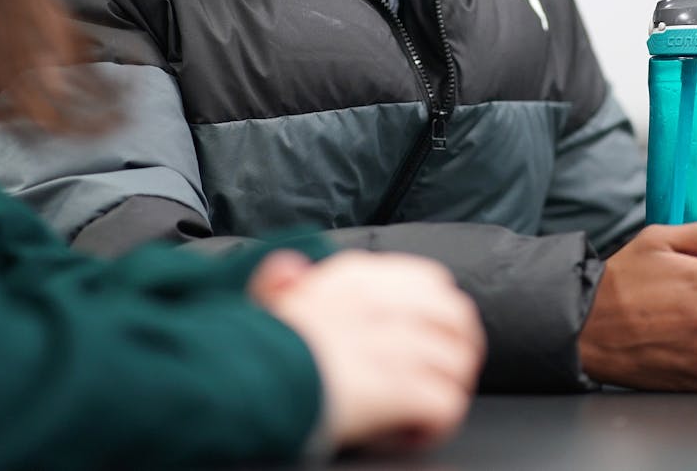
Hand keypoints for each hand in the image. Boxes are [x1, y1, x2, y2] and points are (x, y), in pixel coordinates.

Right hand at [249, 250, 484, 451]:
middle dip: (459, 349)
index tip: (434, 334)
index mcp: (354, 278)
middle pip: (457, 319)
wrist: (237, 382)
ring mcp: (395, 344)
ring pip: (457, 363)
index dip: (441, 313)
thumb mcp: (262, 303)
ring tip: (423, 409)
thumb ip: (281, 282)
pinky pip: (447, 404)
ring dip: (447, 389)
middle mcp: (382, 303)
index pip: (430, 281)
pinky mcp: (399, 387)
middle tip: (444, 376)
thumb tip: (288, 267)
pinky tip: (413, 430)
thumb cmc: (248, 348)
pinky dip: (436, 422)